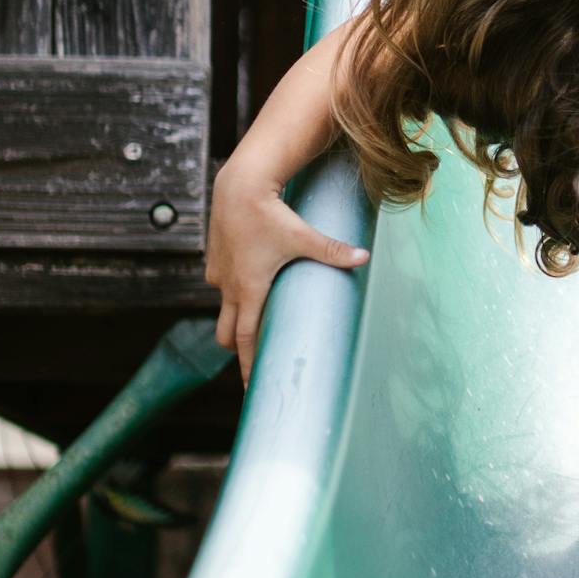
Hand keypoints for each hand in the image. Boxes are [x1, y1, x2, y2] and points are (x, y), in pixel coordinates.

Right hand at [205, 156, 368, 386]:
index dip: (248, 367)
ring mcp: (218, 274)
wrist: (237, 187)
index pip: (245, 340)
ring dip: (235, 318)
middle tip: (255, 362)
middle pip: (226, 333)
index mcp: (248, 290)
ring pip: (223, 307)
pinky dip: (232, 292)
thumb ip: (333, 251)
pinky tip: (250, 283)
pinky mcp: (214, 259)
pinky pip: (221, 285)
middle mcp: (228, 287)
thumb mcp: (303, 236)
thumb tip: (364, 259)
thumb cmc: (269, 213)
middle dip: (238, 349)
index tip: (252, 390)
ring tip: (257, 323)